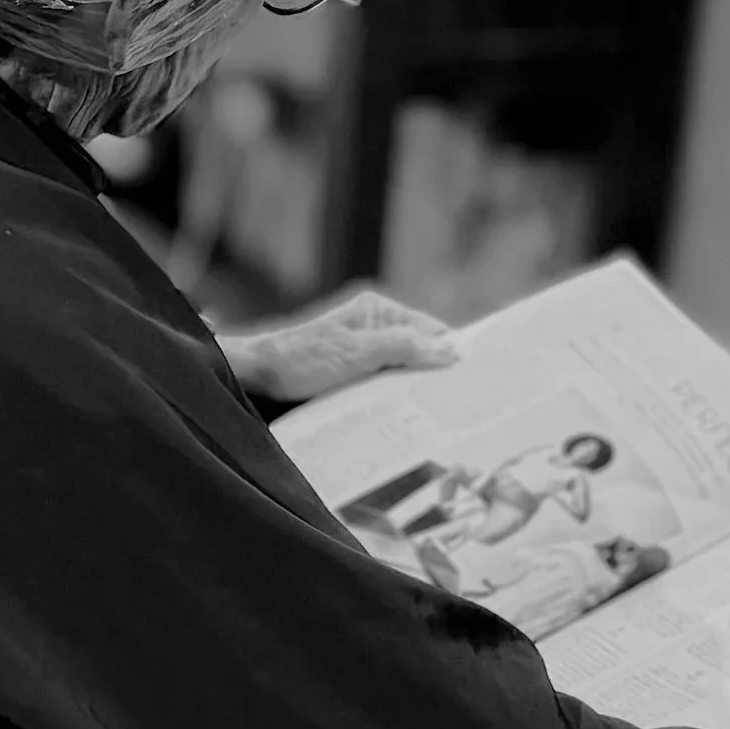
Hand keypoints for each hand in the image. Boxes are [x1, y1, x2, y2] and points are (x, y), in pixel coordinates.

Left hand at [221, 291, 457, 405]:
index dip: (452, 353)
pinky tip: (402, 417)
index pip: (433, 331)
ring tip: (432, 415)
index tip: (472, 380)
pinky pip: (386, 384)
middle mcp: (376, 327)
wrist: (257, 377)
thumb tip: (452, 350)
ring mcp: (365, 350)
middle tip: (456, 405)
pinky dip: (395, 398)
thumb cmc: (301, 360)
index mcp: (380, 311)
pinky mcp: (354, 372)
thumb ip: (404, 348)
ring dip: (414, 391)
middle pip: (421, 352)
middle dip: (436, 375)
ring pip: (405, 371)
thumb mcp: (357, 353)